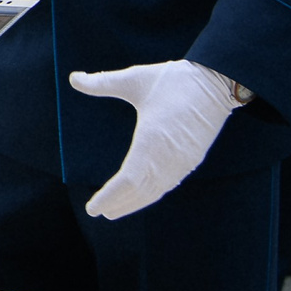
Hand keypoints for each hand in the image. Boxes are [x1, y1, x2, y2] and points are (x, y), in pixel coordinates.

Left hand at [68, 60, 244, 218]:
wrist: (217, 81)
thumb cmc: (174, 79)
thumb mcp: (135, 78)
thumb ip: (103, 82)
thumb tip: (73, 78)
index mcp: (151, 140)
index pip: (126, 181)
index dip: (109, 197)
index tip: (93, 208)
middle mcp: (167, 157)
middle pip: (139, 192)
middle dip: (119, 204)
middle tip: (100, 212)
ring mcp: (183, 161)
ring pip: (155, 191)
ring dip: (135, 203)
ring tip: (116, 210)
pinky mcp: (192, 159)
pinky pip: (168, 184)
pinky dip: (152, 194)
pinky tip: (144, 195)